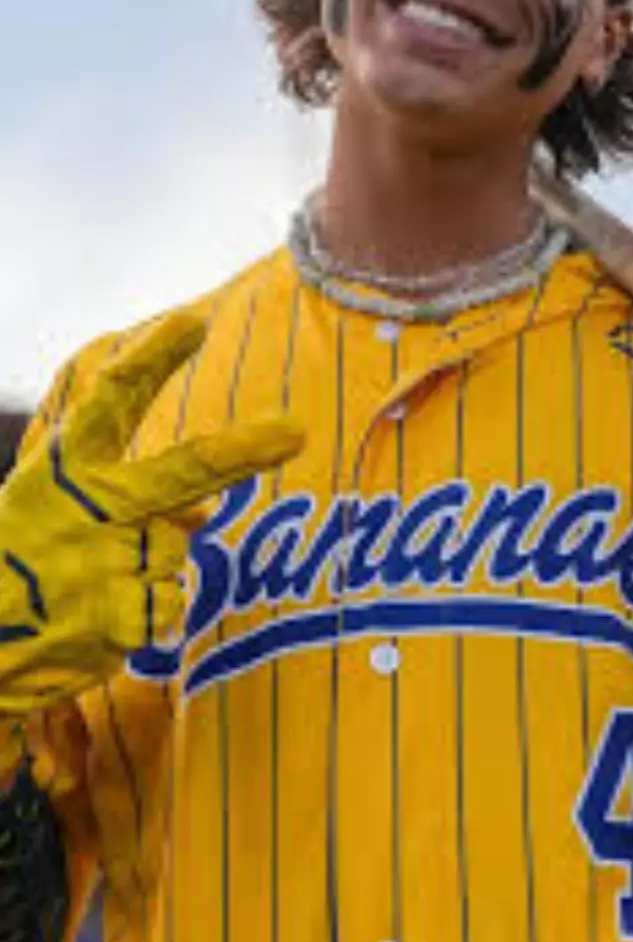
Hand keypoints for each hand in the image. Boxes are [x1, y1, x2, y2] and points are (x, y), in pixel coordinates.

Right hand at [0, 311, 303, 713]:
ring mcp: (106, 563)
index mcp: (64, 469)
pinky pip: (171, 604)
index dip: (153, 358)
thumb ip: (130, 493)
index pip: (113, 399)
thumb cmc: (18, 563)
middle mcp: (90, 507)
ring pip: (176, 548)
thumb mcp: (53, 507)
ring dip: (151, 564)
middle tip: (296, 432)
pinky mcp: (118, 618)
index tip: (194, 321)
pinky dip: (152, 613)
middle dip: (242, 451)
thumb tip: (204, 514)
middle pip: (184, 470)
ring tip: (93, 583)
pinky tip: (103, 620)